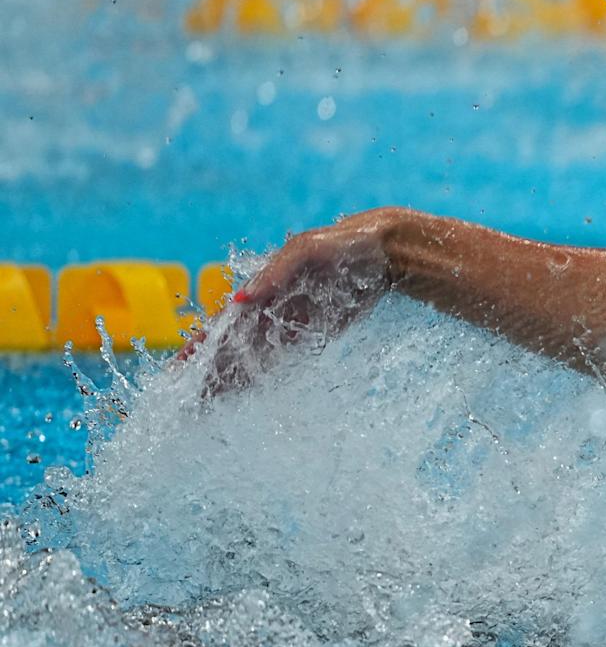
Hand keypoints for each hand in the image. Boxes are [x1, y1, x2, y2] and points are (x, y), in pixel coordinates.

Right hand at [186, 207, 409, 395]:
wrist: (384, 254)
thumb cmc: (342, 244)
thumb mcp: (307, 250)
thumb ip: (275, 272)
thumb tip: (240, 297)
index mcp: (261, 286)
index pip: (223, 321)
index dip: (200, 344)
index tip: (179, 367)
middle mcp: (269, 307)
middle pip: (232, 344)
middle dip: (209, 369)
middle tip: (186, 398)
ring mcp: (290, 322)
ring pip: (252, 355)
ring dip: (230, 378)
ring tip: (205, 402)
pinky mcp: (313, 333)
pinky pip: (281, 357)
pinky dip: (261, 374)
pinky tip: (241, 391)